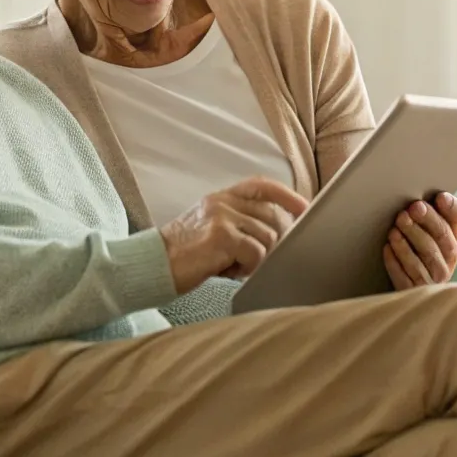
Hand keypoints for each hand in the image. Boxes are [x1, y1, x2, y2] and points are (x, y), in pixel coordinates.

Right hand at [157, 177, 308, 292]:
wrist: (152, 265)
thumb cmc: (185, 254)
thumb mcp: (211, 228)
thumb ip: (239, 223)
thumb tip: (278, 234)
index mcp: (221, 197)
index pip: (261, 185)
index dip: (286, 195)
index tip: (304, 208)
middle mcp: (222, 202)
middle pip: (271, 216)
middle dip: (272, 242)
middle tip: (251, 260)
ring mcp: (221, 217)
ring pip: (267, 237)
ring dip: (257, 258)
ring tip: (234, 266)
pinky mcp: (220, 236)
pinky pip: (256, 252)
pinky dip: (249, 267)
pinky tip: (230, 271)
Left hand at [383, 192, 456, 289]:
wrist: (407, 290)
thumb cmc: (414, 255)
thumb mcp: (425, 237)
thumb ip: (426, 218)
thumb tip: (416, 198)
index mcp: (452, 239)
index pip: (456, 219)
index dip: (451, 208)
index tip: (439, 197)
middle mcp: (448, 259)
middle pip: (441, 236)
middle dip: (427, 221)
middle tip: (411, 209)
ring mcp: (434, 277)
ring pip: (425, 256)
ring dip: (409, 241)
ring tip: (395, 229)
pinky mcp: (417, 290)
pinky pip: (407, 275)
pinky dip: (396, 261)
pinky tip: (387, 249)